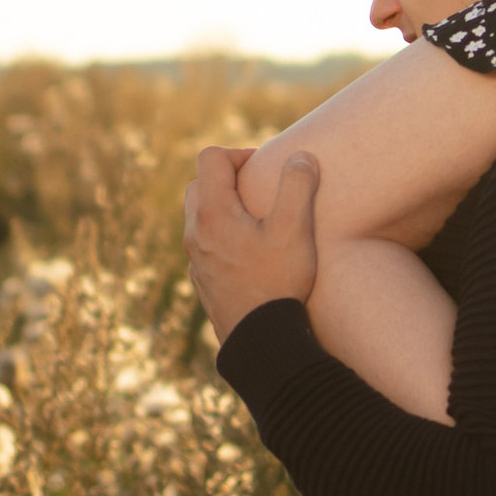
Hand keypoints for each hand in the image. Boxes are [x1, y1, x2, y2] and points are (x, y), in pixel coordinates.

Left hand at [184, 145, 320, 344]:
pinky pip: (204, 243)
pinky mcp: (201, 280)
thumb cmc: (278, 282)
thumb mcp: (296, 229)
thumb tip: (301, 156)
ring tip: (258, 220)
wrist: (259, 341)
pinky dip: (222, 235)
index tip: (265, 169)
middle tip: (261, 190)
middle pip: (199, 184)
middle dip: (229, 178)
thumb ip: (298, 186)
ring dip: (224, 207)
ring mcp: (194, 259)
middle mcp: (195, 233)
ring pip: (199, 215)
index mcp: (212, 213)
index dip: (240, 154)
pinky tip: (251, 252)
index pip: (211, 158)